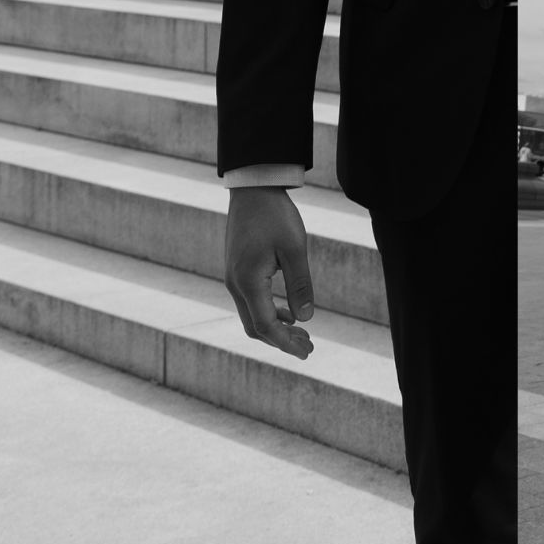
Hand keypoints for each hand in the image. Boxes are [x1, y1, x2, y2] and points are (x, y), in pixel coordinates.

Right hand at [224, 187, 314, 358]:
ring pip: (252, 316)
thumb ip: (300, 286)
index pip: (265, 325)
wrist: (254, 190)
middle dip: (281, 341)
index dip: (286, 343)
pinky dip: (270, 313)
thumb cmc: (276, 216)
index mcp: (247, 281)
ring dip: (276, 328)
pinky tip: (290, 314)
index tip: (307, 353)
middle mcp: (235, 283)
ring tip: (304, 335)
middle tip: (310, 348)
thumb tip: (305, 320)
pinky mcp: (238, 271)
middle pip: (255, 327)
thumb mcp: (295, 250)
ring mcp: (234, 278)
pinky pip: (251, 302)